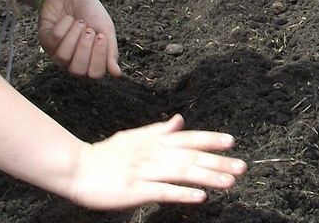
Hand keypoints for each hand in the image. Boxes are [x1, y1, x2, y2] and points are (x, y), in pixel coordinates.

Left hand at [39, 0, 120, 78]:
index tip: (102, 36)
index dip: (98, 56)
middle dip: (84, 47)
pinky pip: (55, 40)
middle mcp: (74, 61)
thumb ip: (111, 51)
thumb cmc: (91, 12)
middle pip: (77, 70)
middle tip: (89, 30)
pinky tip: (68, 19)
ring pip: (63, 58)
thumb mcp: (106, 29)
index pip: (95, 74)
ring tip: (80, 22)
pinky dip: (65, 25)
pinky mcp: (45, 43)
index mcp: (91, 60)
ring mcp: (58, 53)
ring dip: (73, 35)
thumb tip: (117, 74)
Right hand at [68, 114, 246, 209]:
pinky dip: (182, 194)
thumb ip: (159, 130)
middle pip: (191, 156)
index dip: (210, 139)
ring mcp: (144, 171)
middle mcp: (153, 153)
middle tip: (242, 167)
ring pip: (182, 172)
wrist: (76, 168)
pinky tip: (200, 198)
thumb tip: (180, 120)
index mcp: (154, 141)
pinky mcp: (135, 190)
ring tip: (230, 182)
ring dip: (208, 177)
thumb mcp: (135, 136)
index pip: (188, 138)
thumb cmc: (106, 154)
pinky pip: (162, 191)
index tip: (232, 141)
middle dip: (219, 161)